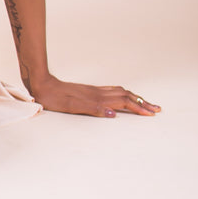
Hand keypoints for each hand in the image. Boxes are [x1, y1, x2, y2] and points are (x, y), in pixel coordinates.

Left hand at [28, 75, 160, 117]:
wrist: (40, 84)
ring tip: (145, 103)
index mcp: (95, 98)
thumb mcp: (70, 106)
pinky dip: (123, 95)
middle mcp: (97, 92)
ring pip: (119, 92)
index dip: (138, 108)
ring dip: (134, 98)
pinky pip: (111, 91)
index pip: (122, 103)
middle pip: (125, 96)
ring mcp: (93, 90)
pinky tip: (123, 97)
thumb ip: (92, 109)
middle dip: (141, 103)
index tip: (151, 113)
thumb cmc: (53, 98)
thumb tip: (113, 114)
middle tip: (156, 109)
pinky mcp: (88, 90)